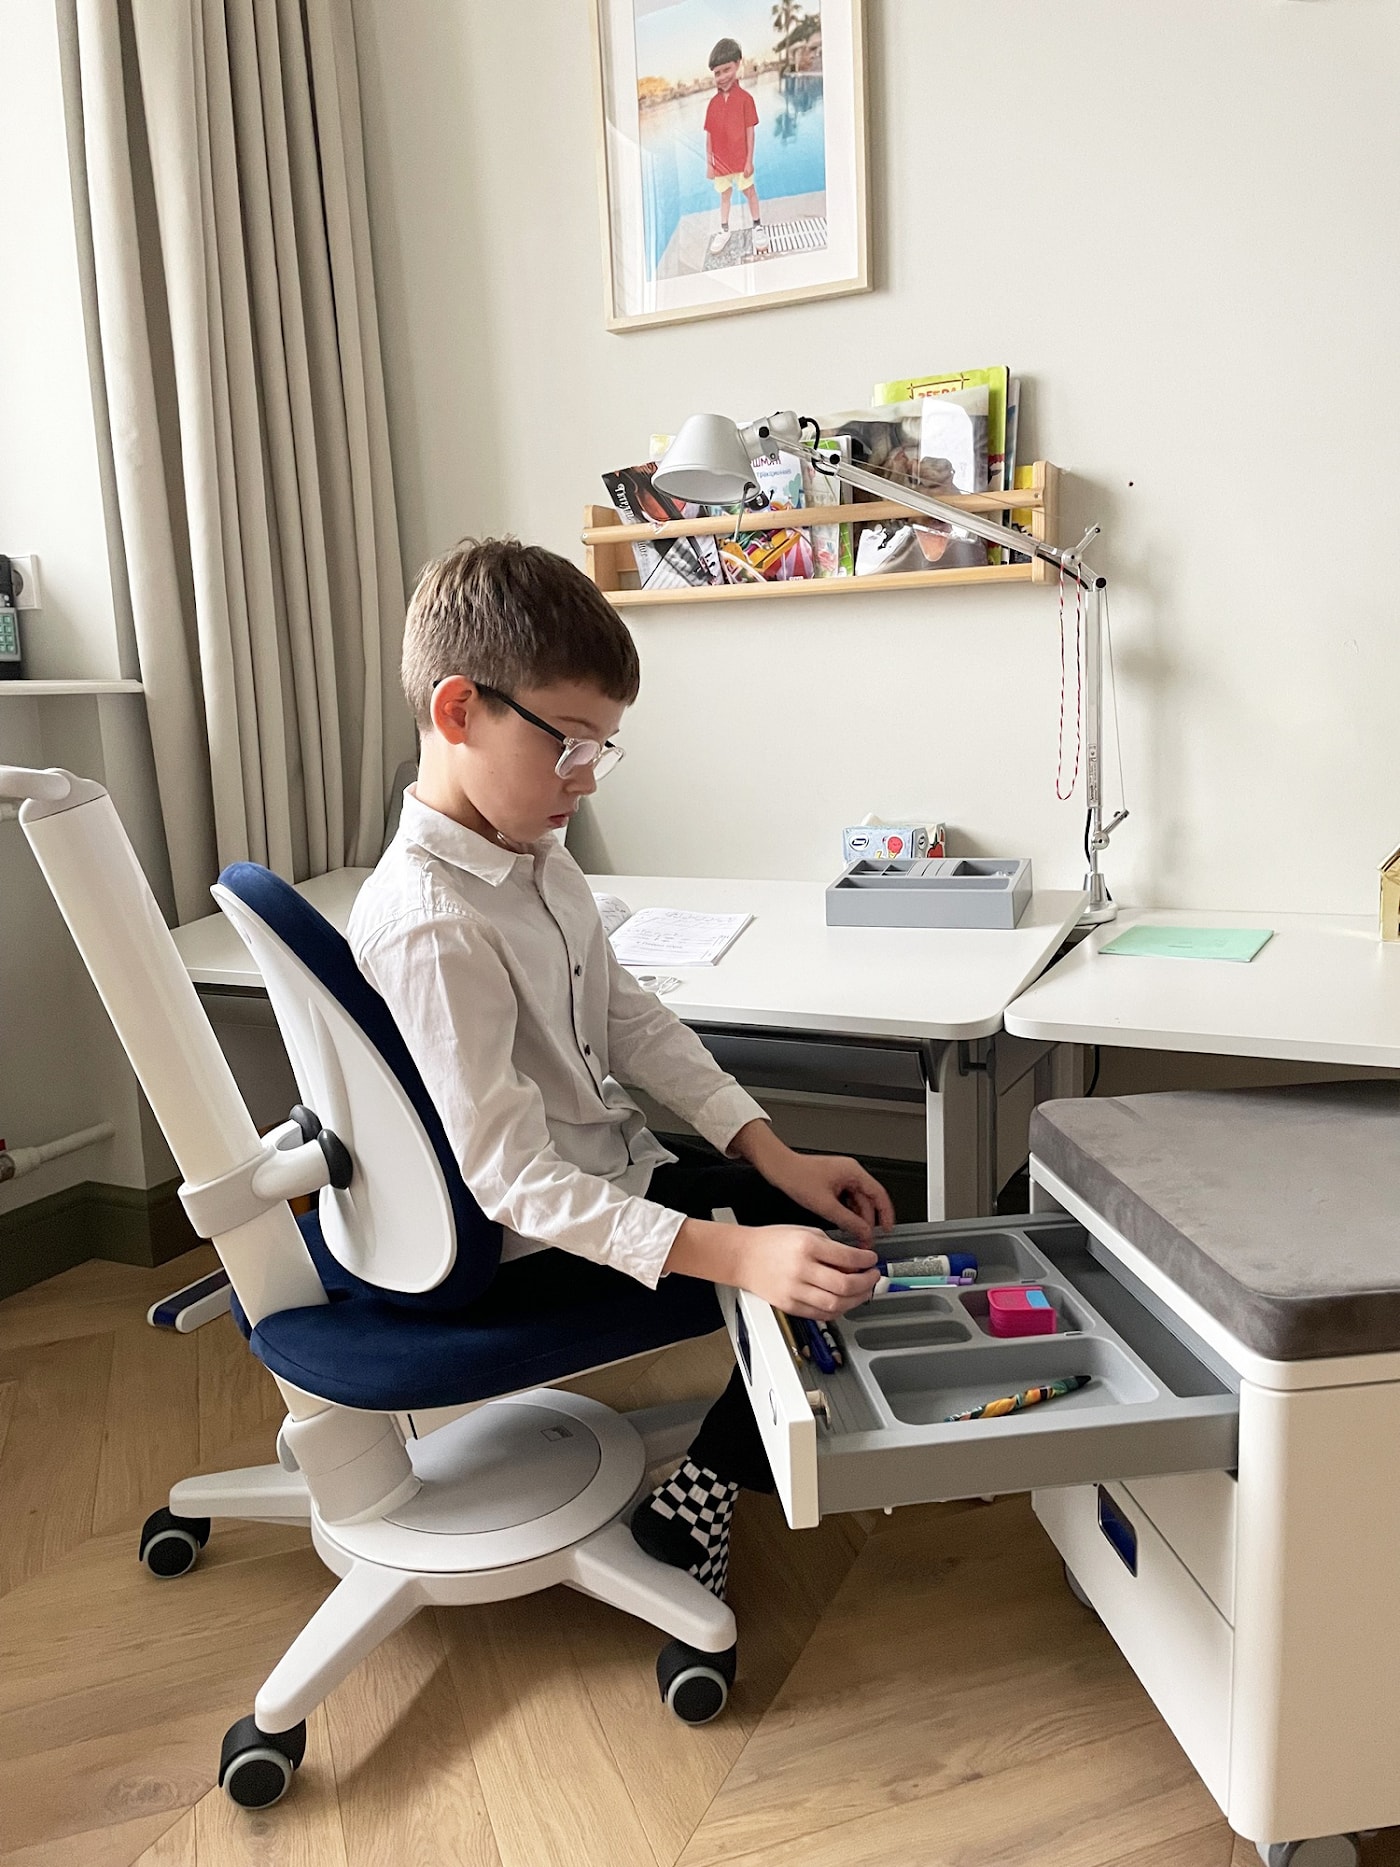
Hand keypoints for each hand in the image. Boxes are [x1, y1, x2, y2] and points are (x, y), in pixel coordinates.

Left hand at [730, 1123, 894, 1243]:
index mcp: (853, 1172)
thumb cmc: (797, 1177)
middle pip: (868, 1200)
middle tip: (866, 1240)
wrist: (778, 1168)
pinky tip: (843, 1225)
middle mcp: (849, 1172)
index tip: (888, 1229)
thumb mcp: (826, 1205)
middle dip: (868, 1222)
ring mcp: (840, 1177)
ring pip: (856, 1202)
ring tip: (855, 1236)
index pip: (879, 1195)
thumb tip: (864, 1233)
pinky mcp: (831, 1183)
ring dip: (856, 1219)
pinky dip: (847, 1213)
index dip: (886, 1214)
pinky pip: (845, 1200)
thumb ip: (848, 1221)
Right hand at [738, 1224, 879, 1319]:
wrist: (742, 1257)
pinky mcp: (790, 1306)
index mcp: (807, 1246)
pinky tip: (844, 1301)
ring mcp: (795, 1290)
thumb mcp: (805, 1232)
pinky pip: (821, 1314)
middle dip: (867, 1283)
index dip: (866, 1261)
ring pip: (836, 1304)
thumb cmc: (771, 1241)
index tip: (872, 1261)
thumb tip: (856, 1263)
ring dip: (856, 1300)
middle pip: (845, 1285)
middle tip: (873, 1278)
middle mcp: (801, 1269)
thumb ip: (831, 1247)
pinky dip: (838, 1310)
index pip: (847, 1258)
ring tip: (863, 1292)